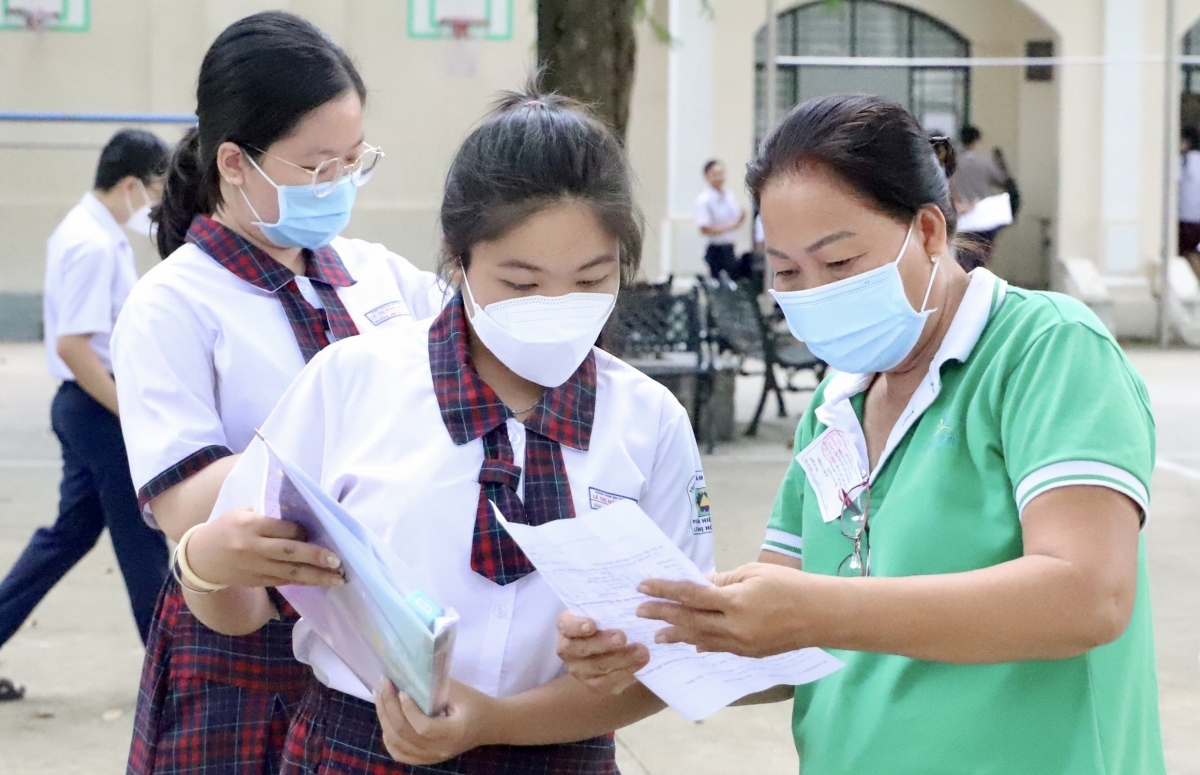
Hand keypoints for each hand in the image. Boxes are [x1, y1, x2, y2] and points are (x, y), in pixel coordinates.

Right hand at [186, 507, 345, 588]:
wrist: (200, 558)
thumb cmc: (226, 528)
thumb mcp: (242, 513)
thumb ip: (269, 514)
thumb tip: (302, 515)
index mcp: (250, 525)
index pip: (283, 528)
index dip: (303, 530)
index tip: (319, 530)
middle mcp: (253, 548)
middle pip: (289, 552)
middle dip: (315, 557)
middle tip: (338, 561)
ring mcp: (255, 567)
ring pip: (290, 572)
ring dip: (316, 576)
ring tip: (338, 579)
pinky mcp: (257, 581)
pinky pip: (284, 581)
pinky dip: (303, 581)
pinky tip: (321, 582)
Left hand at [375, 679, 496, 764]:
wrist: (489, 724)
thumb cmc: (475, 703)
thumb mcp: (460, 691)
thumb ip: (435, 686)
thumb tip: (406, 675)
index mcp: (454, 733)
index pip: (423, 727)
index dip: (408, 710)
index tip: (402, 689)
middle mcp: (441, 750)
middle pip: (405, 735)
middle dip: (389, 707)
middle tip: (384, 685)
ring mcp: (432, 757)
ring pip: (397, 744)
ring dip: (384, 720)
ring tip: (380, 697)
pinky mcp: (426, 759)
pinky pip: (400, 754)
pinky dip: (388, 738)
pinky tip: (386, 721)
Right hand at [555, 612, 648, 694]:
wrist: (611, 646)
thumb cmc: (607, 620)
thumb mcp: (603, 610)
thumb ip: (609, 604)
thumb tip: (631, 589)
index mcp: (567, 626)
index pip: (567, 625)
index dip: (577, 626)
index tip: (592, 625)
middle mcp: (568, 649)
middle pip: (582, 649)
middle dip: (603, 643)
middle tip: (622, 637)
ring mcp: (580, 670)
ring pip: (599, 667)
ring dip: (622, 659)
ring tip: (642, 651)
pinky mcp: (596, 684)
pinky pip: (611, 681)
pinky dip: (628, 671)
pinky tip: (642, 663)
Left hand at [635, 562, 834, 657]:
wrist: (822, 614)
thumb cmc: (790, 585)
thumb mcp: (753, 573)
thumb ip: (722, 581)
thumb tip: (697, 584)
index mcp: (735, 602)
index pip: (691, 595)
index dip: (665, 591)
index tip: (643, 587)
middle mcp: (735, 628)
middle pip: (689, 621)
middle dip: (662, 615)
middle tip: (639, 611)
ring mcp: (742, 645)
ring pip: (701, 640)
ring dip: (677, 635)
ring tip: (657, 634)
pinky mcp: (750, 654)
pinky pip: (719, 649)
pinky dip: (702, 644)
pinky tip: (690, 644)